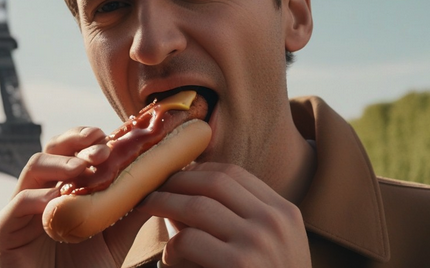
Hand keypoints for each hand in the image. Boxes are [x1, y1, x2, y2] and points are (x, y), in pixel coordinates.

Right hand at [0, 126, 149, 267]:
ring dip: (58, 163)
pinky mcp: (7, 231)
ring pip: (32, 168)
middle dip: (75, 140)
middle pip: (52, 149)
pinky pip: (15, 205)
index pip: (75, 150)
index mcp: (66, 187)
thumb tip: (158, 179)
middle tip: (99, 145)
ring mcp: (23, 209)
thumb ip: (131, 208)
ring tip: (81, 168)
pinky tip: (56, 199)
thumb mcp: (116, 236)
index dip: (90, 138)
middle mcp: (43, 190)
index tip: (113, 135)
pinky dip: (36, 197)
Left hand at [137, 162, 310, 267]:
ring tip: (146, 211)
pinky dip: (171, 248)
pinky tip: (169, 260)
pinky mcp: (239, 266)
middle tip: (151, 191)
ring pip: (196, 206)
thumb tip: (181, 190)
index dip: (196, 171)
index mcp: (284, 213)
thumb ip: (233, 219)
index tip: (174, 178)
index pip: (232, 173)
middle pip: (213, 182)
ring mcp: (258, 243)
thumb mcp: (267, 248)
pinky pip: (189, 241)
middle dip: (175, 182)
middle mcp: (274, 222)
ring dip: (163, 205)